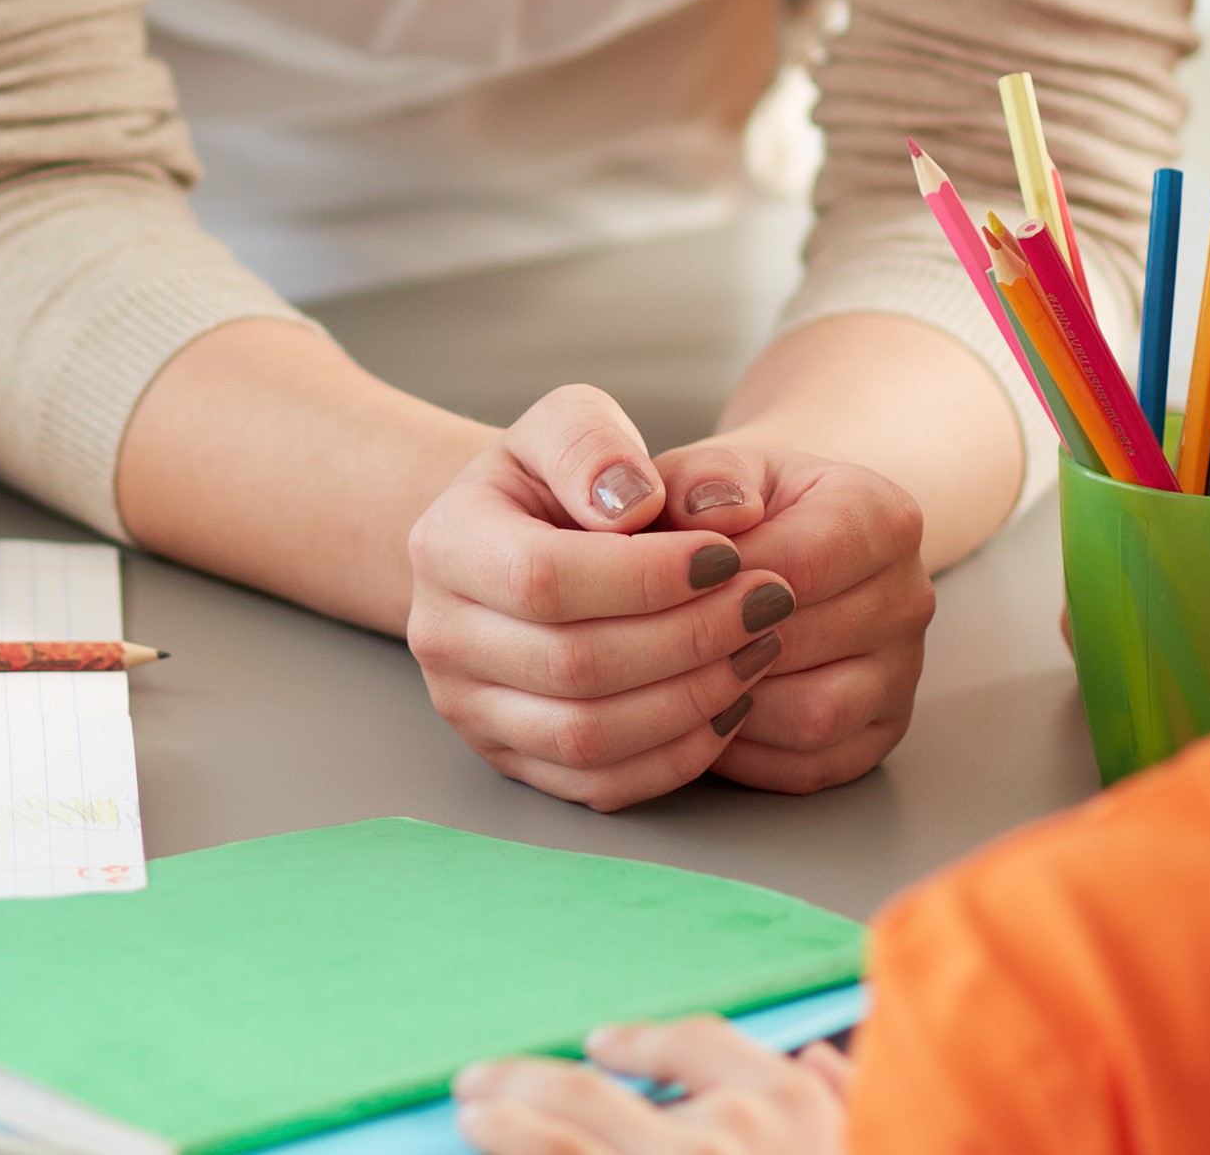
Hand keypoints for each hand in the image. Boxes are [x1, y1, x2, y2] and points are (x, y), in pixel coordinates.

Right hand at [406, 387, 808, 808]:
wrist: (515, 546)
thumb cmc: (556, 483)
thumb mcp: (566, 424)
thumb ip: (592, 444)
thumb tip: (632, 504)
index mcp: (444, 545)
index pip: (545, 578)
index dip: (648, 576)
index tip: (732, 554)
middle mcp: (440, 637)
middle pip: (575, 666)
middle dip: (691, 638)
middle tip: (768, 605)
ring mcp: (470, 709)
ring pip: (588, 737)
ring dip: (692, 700)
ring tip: (758, 650)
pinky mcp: (511, 760)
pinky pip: (600, 785)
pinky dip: (677, 756)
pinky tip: (728, 703)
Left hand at [454, 1020, 852, 1153]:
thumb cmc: (878, 1150)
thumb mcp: (886, 1127)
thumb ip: (847, 1093)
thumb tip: (820, 1060)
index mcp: (787, 1109)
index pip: (696, 1045)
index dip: (641, 1044)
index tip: (599, 1042)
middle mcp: (725, 1142)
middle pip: (593, 1097)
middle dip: (527, 1082)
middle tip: (479, 1079)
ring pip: (564, 1145)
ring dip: (506, 1129)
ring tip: (472, 1115)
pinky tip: (496, 1147)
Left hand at [647, 431, 930, 794]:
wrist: (777, 542)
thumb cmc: (734, 509)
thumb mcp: (710, 470)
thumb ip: (702, 478)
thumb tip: (716, 512)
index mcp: (883, 517)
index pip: (802, 565)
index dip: (718, 584)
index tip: (659, 587)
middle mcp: (910, 595)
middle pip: (804, 646)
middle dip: (716, 646)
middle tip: (652, 640)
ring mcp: (904, 670)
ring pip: (813, 717)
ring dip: (733, 706)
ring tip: (676, 678)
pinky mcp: (882, 730)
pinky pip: (811, 764)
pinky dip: (748, 752)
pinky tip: (703, 716)